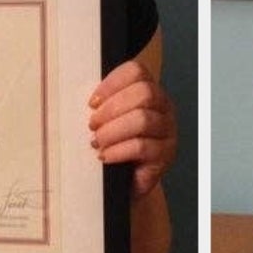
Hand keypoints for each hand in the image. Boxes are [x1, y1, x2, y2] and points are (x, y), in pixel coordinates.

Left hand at [89, 60, 175, 196]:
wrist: (126, 181)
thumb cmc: (115, 145)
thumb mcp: (109, 119)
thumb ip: (102, 104)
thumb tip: (85, 100)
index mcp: (149, 91)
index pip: (136, 72)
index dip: (112, 83)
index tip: (92, 102)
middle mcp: (164, 107)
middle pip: (143, 93)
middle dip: (111, 109)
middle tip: (93, 125)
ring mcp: (168, 131)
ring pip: (143, 120)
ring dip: (113, 131)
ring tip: (97, 142)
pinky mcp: (165, 156)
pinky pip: (142, 147)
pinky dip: (118, 150)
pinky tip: (105, 156)